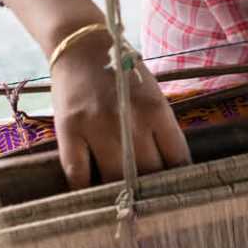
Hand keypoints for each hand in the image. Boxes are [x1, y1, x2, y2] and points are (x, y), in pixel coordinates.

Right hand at [48, 34, 191, 188]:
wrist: (80, 45)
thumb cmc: (121, 71)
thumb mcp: (152, 94)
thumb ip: (160, 128)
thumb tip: (170, 168)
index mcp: (156, 109)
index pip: (177, 158)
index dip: (178, 180)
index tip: (176, 192)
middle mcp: (129, 119)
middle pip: (148, 173)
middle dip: (151, 191)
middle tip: (149, 202)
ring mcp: (97, 125)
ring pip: (114, 178)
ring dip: (119, 193)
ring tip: (122, 201)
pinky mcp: (69, 129)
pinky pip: (78, 173)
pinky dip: (85, 188)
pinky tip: (91, 194)